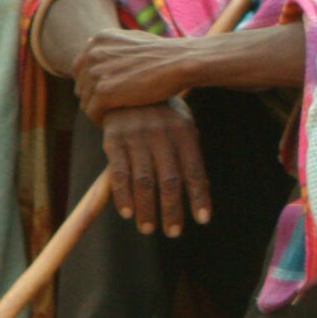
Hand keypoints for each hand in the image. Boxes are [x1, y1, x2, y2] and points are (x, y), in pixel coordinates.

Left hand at [73, 29, 198, 119]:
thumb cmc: (166, 54)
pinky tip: (116, 123)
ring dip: (98, 111)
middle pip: (81, 85)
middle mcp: (93, 53)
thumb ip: (114, 46)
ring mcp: (97, 72)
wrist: (182, 62)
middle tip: (113, 109)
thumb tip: (95, 48)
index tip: (110, 95)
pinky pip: (92, 112)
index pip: (81, 67)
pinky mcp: (104, 91)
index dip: (93, 83)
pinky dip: (101, 120)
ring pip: (85, 100)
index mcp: (99, 39)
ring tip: (115, 117)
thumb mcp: (135, 40)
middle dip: (94, 98)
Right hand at [99, 101, 211, 236]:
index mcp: (184, 133)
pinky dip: (123, 196)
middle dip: (172, 210)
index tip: (203, 220)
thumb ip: (189, 155)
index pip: (194, 171)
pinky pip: (119, 173)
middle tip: (174, 232)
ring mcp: (136, 137)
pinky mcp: (113, 140)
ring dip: (147, 208)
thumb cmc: (163, 114)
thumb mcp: (182, 126)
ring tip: (149, 228)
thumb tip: (201, 189)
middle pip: (169, 181)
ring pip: (143, 181)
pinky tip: (127, 212)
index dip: (199, 197)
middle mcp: (162, 135)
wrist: (127, 85)